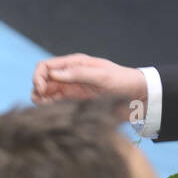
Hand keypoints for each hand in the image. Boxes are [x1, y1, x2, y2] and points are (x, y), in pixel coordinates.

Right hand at [31, 53, 146, 104]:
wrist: (140, 96)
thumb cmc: (123, 81)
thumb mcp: (101, 75)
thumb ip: (77, 74)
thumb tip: (52, 74)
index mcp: (73, 64)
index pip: (45, 67)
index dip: (38, 76)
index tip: (41, 89)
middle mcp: (69, 76)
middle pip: (42, 81)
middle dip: (37, 89)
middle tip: (42, 101)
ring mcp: (71, 90)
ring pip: (46, 94)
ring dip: (41, 100)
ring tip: (45, 109)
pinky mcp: (75, 103)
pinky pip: (56, 104)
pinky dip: (49, 108)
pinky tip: (52, 113)